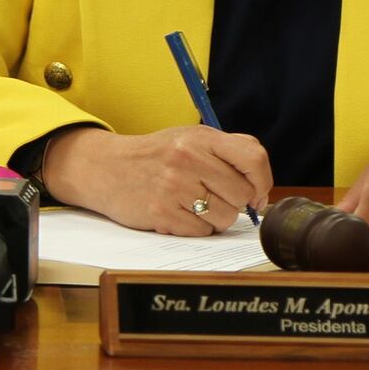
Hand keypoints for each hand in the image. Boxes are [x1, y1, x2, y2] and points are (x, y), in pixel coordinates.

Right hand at [40, 124, 272, 235]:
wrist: (106, 168)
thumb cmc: (156, 156)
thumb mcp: (189, 139)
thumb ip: (228, 151)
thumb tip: (260, 189)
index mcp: (200, 137)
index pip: (253, 158)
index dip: (262, 181)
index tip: (255, 192)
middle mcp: (188, 159)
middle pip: (241, 195)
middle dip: (234, 202)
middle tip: (213, 196)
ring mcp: (174, 187)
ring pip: (224, 218)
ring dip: (215, 218)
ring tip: (193, 204)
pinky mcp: (162, 213)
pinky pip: (201, 232)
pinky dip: (195, 228)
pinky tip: (178, 213)